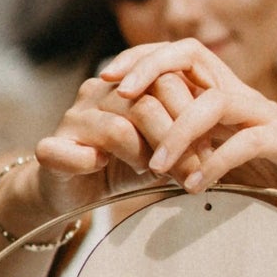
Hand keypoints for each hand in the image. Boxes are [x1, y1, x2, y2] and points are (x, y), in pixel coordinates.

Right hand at [33, 68, 198, 216]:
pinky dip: (86, 162)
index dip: (192, 118)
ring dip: (144, 156)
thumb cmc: (120, 169)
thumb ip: (183, 138)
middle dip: (176, 141)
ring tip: (156, 175)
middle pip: (148, 103)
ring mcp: (73, 119)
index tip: (211, 151)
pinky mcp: (50, 148)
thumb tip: (226, 144)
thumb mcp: (159, 150)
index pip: (167, 83)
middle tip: (194, 172)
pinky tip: (100, 170)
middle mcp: (99, 94)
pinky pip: (69, 151)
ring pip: (118, 128)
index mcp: (127, 87)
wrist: (71, 193)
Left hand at [101, 40, 276, 241]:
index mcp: (222, 96)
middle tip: (121, 97)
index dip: (142, 58)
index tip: (106, 80)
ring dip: (180, 131)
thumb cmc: (263, 191)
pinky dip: (218, 162)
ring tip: (156, 166)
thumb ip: (178, 153)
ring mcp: (267, 117)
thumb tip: (125, 149)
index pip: (179, 55)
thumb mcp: (210, 167)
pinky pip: (249, 141)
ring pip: (216, 102)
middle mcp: (243, 97)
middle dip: (152, 70)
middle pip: (194, 56)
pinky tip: (196, 185)